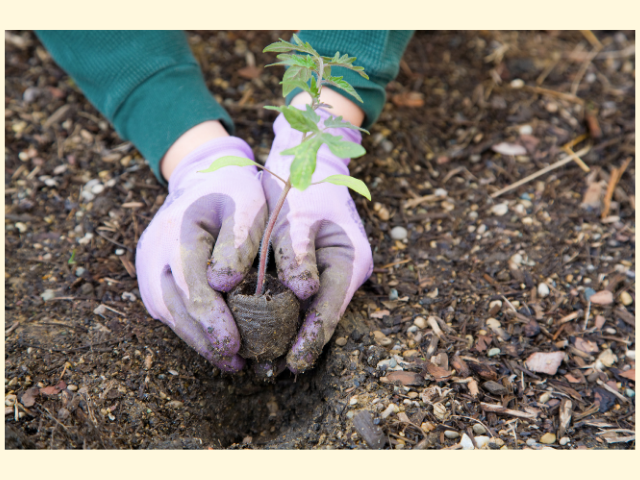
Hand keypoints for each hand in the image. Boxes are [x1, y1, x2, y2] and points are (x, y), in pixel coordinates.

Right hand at [136, 136, 266, 371]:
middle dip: (205, 339)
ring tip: (231, 362)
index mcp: (178, 231)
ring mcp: (148, 267)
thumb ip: (238, 240)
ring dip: (198, 340)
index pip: (191, 285)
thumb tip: (223, 284)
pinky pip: (170, 309)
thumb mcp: (246, 204)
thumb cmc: (232, 191)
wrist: (203, 178)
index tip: (233, 345)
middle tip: (236, 364)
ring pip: (169, 313)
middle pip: (176, 306)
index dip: (211, 319)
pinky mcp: (153, 278)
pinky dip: (191, 329)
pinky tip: (215, 344)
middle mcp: (154, 253)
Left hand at [262, 109, 373, 372]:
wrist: (307, 161)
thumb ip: (298, 253)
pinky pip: (302, 298)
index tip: (293, 363)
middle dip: (300, 343)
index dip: (312, 338)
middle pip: (323, 316)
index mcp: (350, 259)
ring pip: (312, 310)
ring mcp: (333, 271)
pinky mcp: (317, 269)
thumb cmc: (303, 186)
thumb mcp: (298, 216)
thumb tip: (303, 292)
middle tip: (272, 371)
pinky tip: (263, 329)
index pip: (330, 308)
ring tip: (265, 360)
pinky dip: (285, 314)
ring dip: (291, 333)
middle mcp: (346, 270)